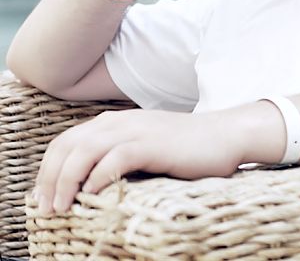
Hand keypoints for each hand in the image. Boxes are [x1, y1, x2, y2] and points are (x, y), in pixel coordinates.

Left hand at [32, 108, 245, 214]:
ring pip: (84, 151)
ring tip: (62, 206)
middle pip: (68, 145)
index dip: (48, 169)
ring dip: (66, 181)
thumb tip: (88, 184)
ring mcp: (137, 130)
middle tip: (47, 208)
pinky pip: (114, 159)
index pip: (67, 141)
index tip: (44, 198)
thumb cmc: (187, 148)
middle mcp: (121, 121)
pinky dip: (97, 178)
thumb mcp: (145, 146)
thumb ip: (119, 155)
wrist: (225, 135)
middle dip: (50, 178)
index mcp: (115, 121)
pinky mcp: (152, 144)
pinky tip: (93, 196)